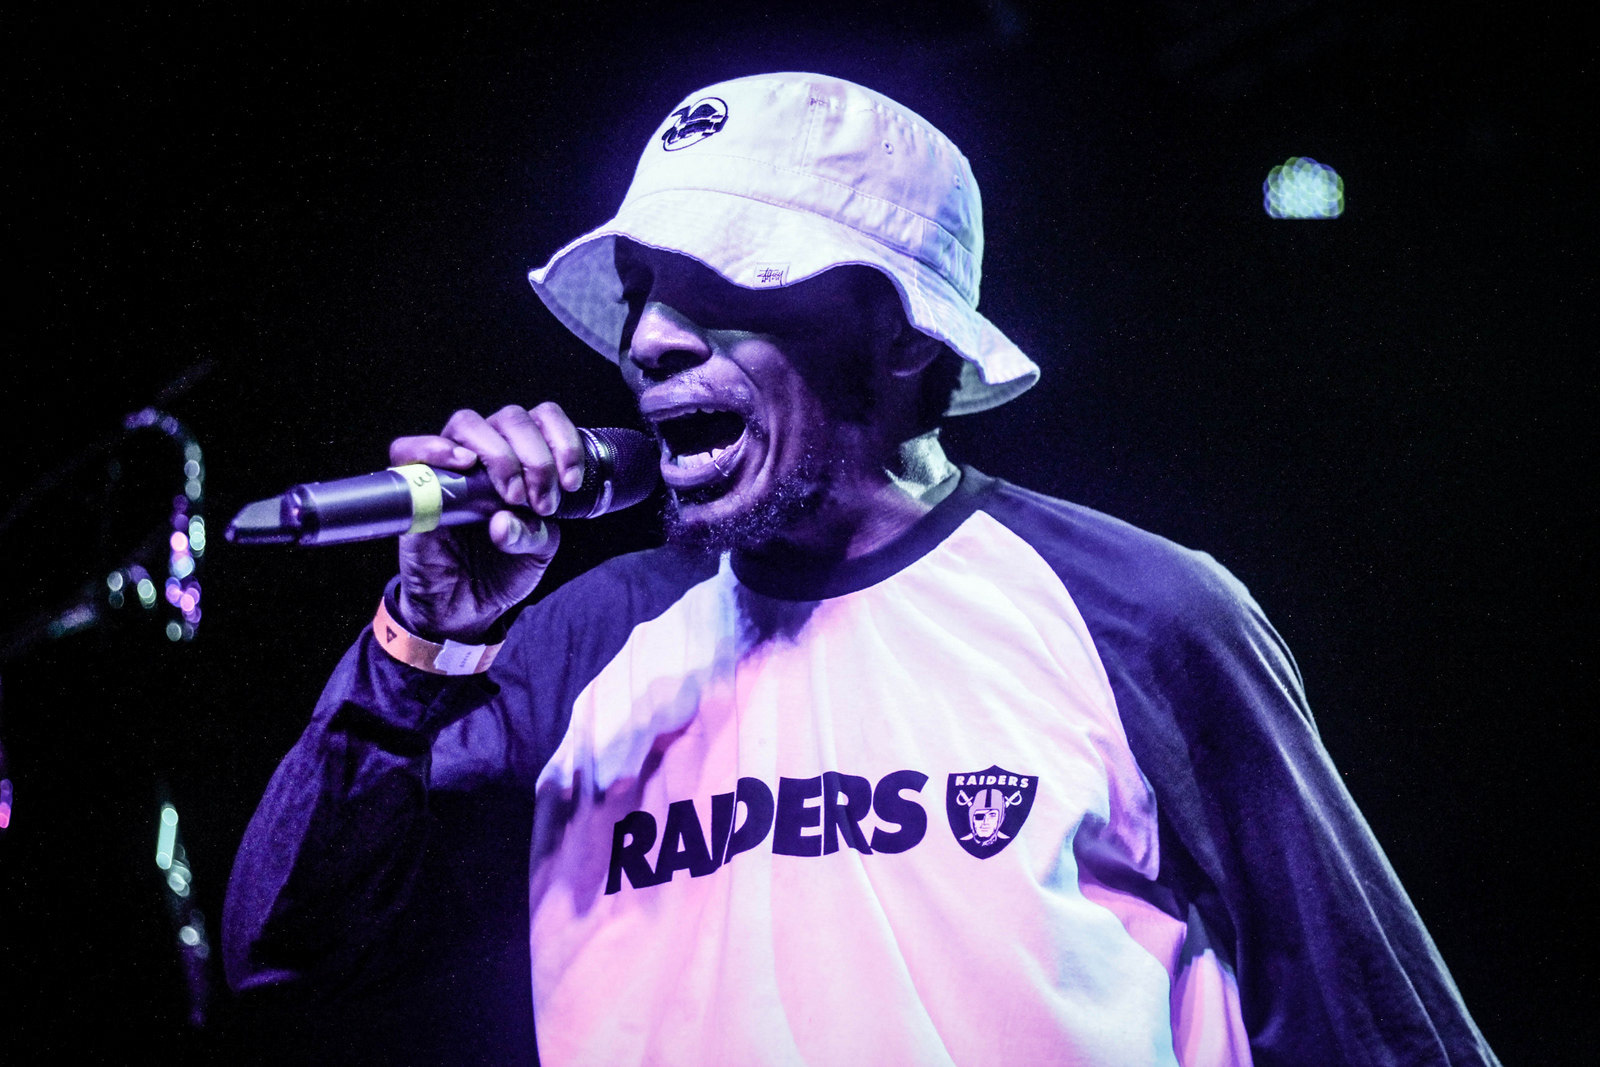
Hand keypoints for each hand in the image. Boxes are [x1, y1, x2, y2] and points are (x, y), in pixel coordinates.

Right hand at [387, 403, 586, 640]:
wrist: (466, 609)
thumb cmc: (502, 571)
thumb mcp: (535, 553)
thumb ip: (533, 533)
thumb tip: (503, 519)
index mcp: (524, 461)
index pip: (544, 418)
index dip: (563, 441)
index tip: (571, 483)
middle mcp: (487, 456)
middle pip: (512, 417)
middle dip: (536, 457)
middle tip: (540, 502)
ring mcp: (450, 467)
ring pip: (468, 423)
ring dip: (497, 455)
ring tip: (511, 497)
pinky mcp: (414, 486)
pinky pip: (408, 449)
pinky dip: (432, 448)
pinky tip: (461, 464)